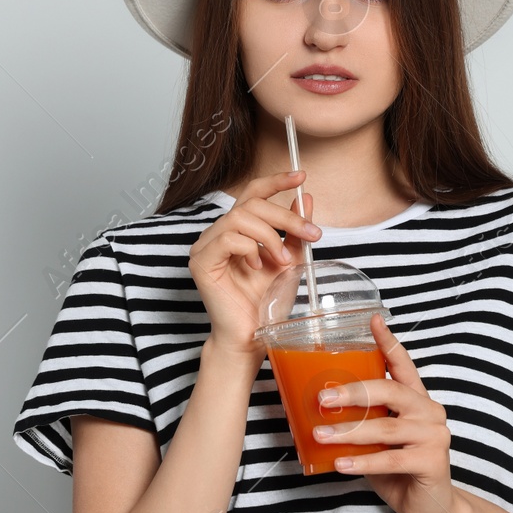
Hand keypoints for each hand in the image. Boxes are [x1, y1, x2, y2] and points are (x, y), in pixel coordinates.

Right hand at [189, 170, 322, 362]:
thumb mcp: (288, 260)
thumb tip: (305, 197)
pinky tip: (257, 267)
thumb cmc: (265, 303)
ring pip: (239, 217)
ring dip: (269, 236)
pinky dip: (250, 248)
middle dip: (284, 216)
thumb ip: (294, 231)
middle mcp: (218, 233)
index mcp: (237, 230)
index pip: (252, 193)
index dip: (275, 180)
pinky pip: (228, 238)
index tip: (301, 176)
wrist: (251, 336)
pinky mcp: (201, 262)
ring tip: (282, 260)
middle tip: (310, 234)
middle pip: (250, 202)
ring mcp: (206, 246)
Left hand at [314, 313, 465, 512]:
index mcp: (416, 399)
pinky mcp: (433, 462)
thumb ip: (361, 420)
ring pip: (386, 428)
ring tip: (320, 435)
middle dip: (353, 392)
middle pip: (390, 391)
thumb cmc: (397, 470)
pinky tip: (340, 464)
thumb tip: (314, 408)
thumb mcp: (377, 439)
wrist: (430, 509)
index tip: (371, 319)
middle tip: (322, 399)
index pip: (402, 364)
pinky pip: (391, 460)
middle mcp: (429, 411)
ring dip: (349, 432)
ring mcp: (435, 436)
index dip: (387, 341)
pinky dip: (362, 462)